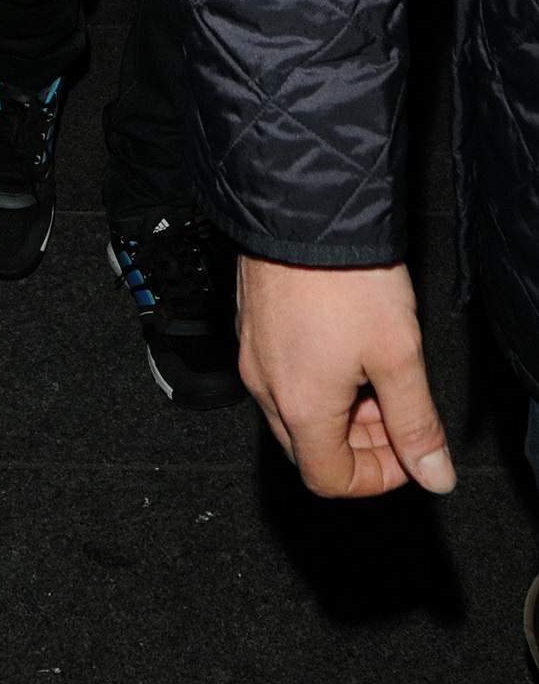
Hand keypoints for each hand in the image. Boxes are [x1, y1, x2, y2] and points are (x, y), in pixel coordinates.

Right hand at [236, 256, 455, 499]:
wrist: (301, 205)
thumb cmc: (345, 276)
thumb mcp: (398, 354)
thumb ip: (416, 423)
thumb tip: (433, 474)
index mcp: (300, 405)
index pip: (330, 478)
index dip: (376, 478)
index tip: (407, 451)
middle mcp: (265, 385)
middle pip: (309, 446)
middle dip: (359, 443)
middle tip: (397, 410)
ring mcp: (252, 351)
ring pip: (294, 408)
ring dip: (338, 409)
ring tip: (376, 370)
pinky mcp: (250, 321)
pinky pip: (280, 372)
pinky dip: (315, 376)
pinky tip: (346, 341)